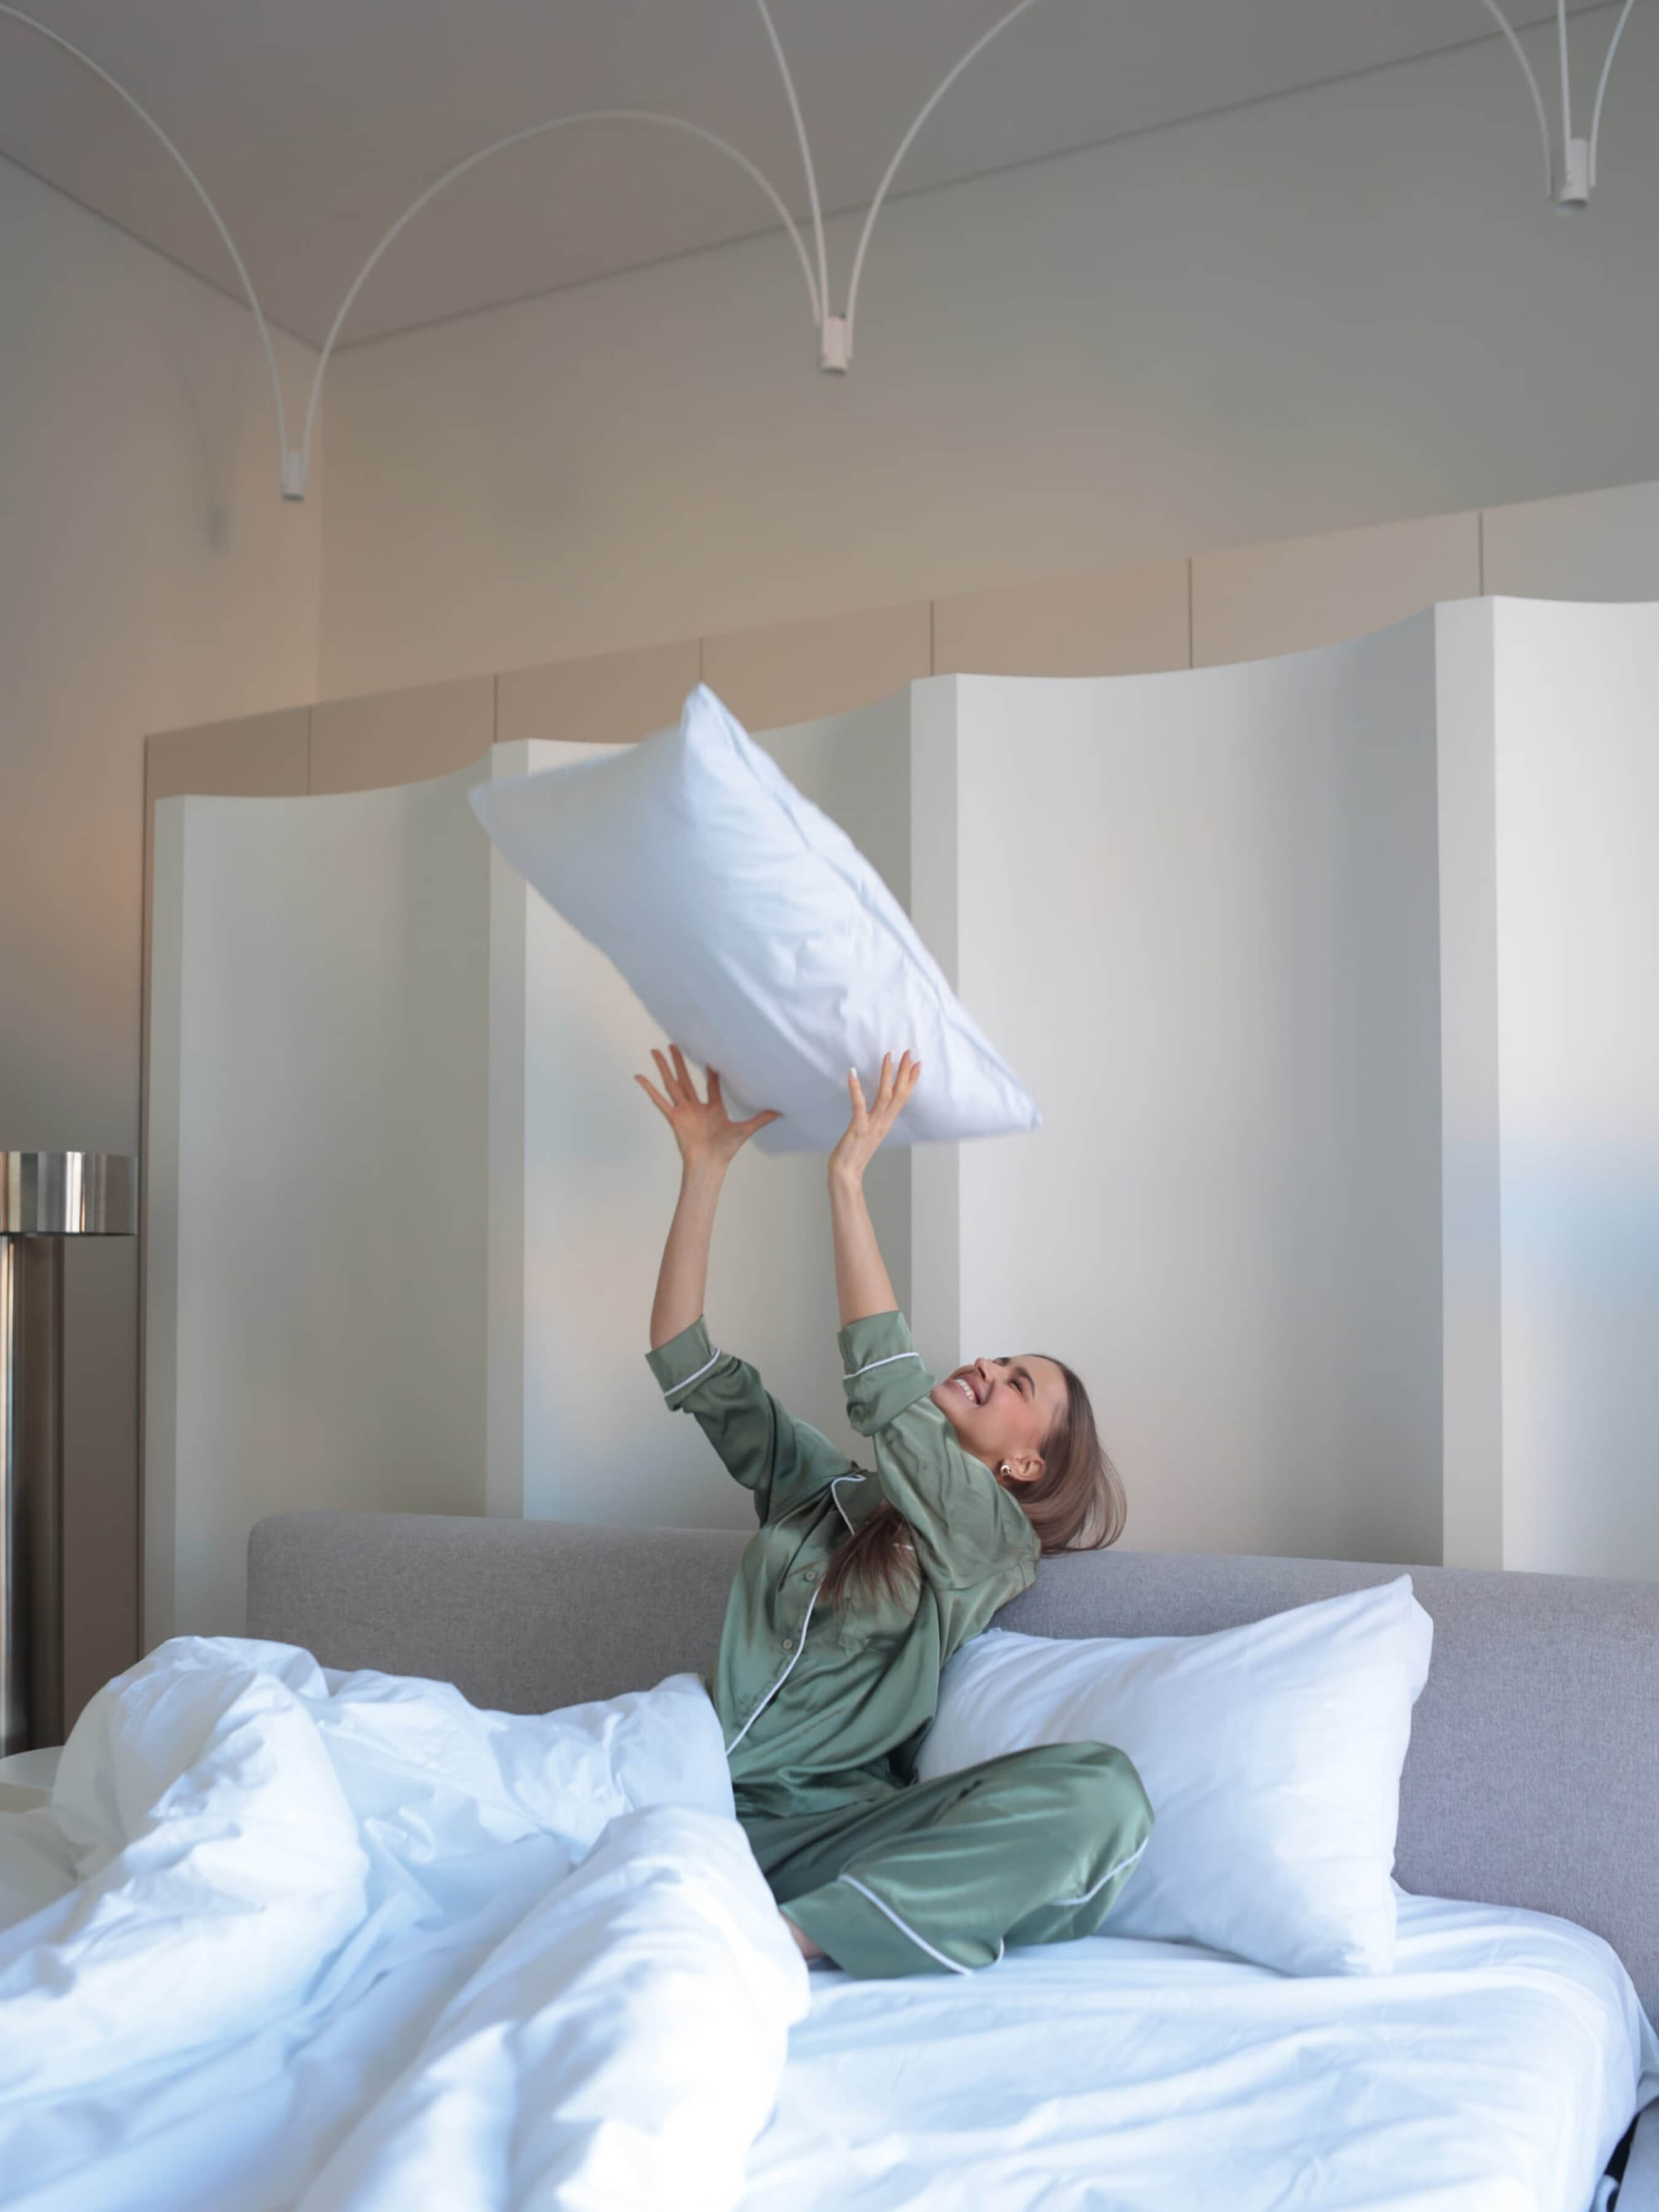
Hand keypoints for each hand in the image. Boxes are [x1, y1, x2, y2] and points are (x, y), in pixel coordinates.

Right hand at [636, 1044, 778, 1171]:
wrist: (710, 1163)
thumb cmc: (725, 1150)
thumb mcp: (746, 1129)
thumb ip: (761, 1118)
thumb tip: (781, 1111)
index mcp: (712, 1109)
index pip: (711, 1086)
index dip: (712, 1073)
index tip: (710, 1058)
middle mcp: (695, 1108)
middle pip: (685, 1079)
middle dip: (680, 1062)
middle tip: (674, 1044)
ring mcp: (683, 1111)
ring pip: (671, 1084)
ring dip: (664, 1068)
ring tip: (655, 1051)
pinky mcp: (673, 1117)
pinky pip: (659, 1100)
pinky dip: (649, 1089)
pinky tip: (639, 1077)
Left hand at [828, 1051, 920, 1185]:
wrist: (845, 1174)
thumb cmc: (854, 1154)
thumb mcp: (869, 1133)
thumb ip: (875, 1120)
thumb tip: (877, 1107)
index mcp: (886, 1123)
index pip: (903, 1098)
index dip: (911, 1080)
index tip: (918, 1063)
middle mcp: (883, 1123)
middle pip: (899, 1094)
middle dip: (906, 1072)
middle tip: (911, 1052)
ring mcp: (872, 1125)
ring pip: (885, 1096)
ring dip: (887, 1075)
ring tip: (889, 1056)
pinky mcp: (858, 1128)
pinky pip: (859, 1105)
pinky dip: (856, 1088)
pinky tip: (852, 1072)